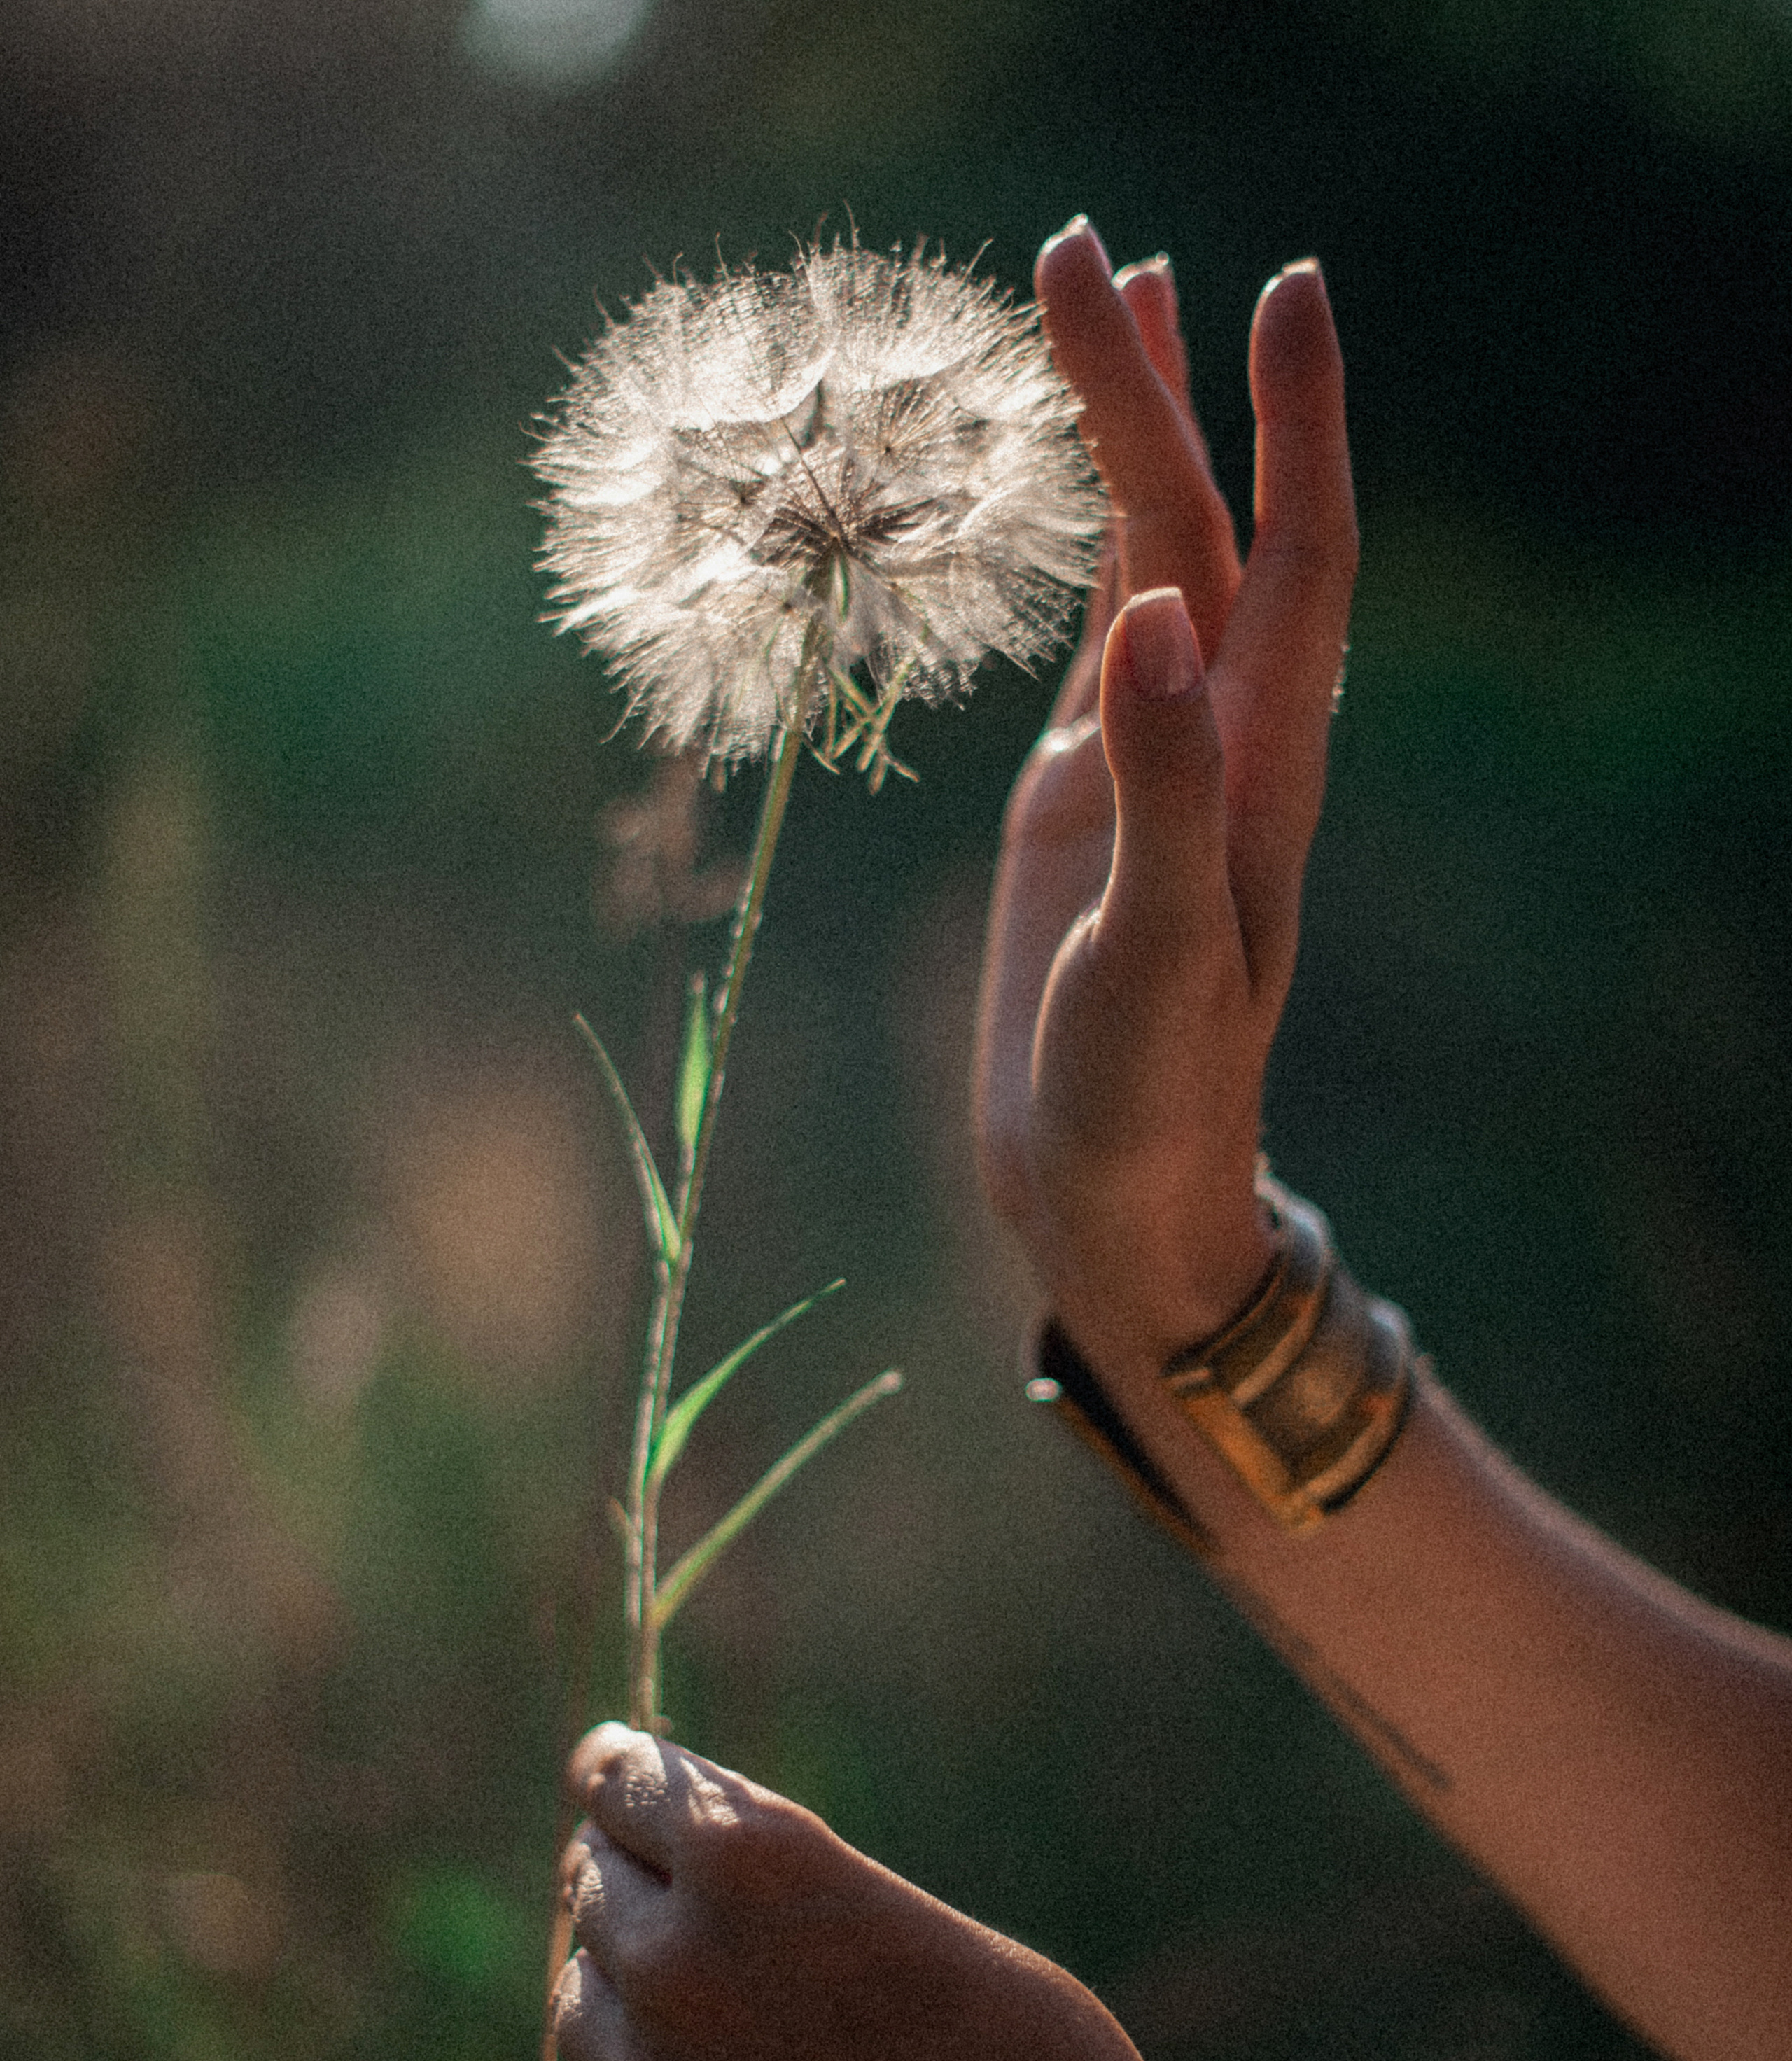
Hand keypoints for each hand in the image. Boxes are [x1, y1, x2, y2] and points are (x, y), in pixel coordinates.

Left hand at [554, 1726, 1572, 2060]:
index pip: (627, 1770)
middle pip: (600, 1872)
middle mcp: (688, 1961)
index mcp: (764, 1859)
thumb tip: (667, 1805)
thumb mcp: (919, 1917)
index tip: (624, 1765)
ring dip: (650, 1986)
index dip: (630, 1767)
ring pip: (591, 1991)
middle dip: (647, 1871)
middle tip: (722, 1894)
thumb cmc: (1037, 2052)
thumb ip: (786, 1865)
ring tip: (774, 2017)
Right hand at [975, 221, 1358, 1361]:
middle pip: (1202, 524)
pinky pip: (1095, 633)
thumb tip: (1153, 611)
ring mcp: (1149, 761)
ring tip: (1102, 305)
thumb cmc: (1143, 1098)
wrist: (1110, 1189)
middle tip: (1079, 247)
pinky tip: (1075, 487)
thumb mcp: (1151, 954)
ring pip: (1153, 561)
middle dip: (1155, 387)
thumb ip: (1160, 788)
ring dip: (1133, 438)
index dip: (1290, 421)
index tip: (1273, 287)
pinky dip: (1087, 541)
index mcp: (1254, 763)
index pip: (1293, 552)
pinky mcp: (1083, 798)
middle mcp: (1216, 738)